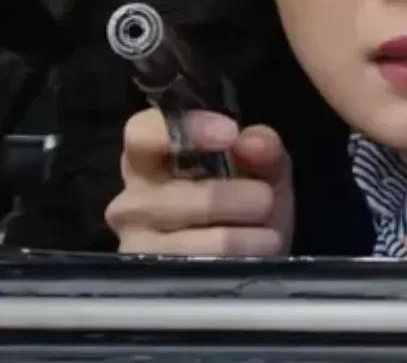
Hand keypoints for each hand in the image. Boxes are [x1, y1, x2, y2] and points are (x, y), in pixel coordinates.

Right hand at [105, 108, 293, 255]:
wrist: (244, 267)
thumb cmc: (242, 207)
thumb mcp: (261, 170)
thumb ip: (263, 148)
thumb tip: (254, 142)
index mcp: (148, 162)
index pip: (143, 133)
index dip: (189, 130)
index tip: (230, 134)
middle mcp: (131, 204)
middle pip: (203, 196)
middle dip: (251, 199)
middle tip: (262, 203)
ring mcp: (138, 249)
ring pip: (217, 241)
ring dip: (255, 237)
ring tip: (261, 237)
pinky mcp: (153, 289)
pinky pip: (217, 273)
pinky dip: (246, 262)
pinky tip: (247, 260)